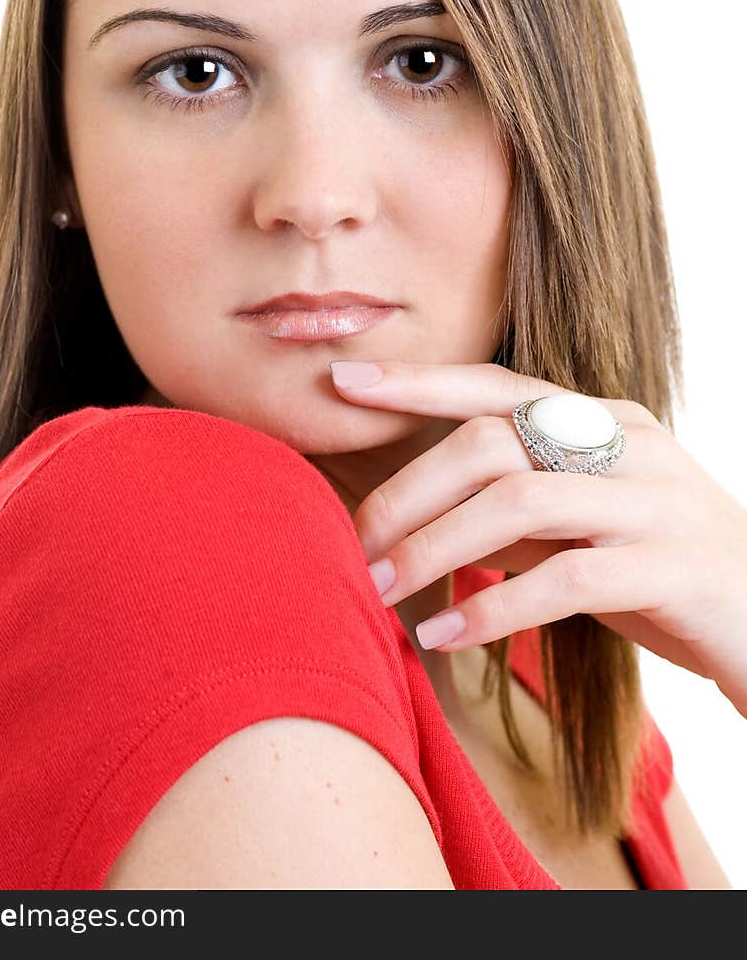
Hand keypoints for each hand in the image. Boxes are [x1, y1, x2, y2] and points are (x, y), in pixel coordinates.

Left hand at [329, 359, 746, 718]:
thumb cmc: (657, 571)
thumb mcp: (578, 527)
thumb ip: (509, 509)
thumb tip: (408, 512)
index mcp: (603, 420)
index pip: (495, 387)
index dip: (417, 383)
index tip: (343, 381)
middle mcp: (629, 444)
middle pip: (491, 442)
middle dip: (408, 490)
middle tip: (354, 541)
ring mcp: (655, 500)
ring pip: (520, 502)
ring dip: (435, 546)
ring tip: (379, 587)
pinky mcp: (675, 566)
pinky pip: (566, 577)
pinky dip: (492, 608)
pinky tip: (443, 636)